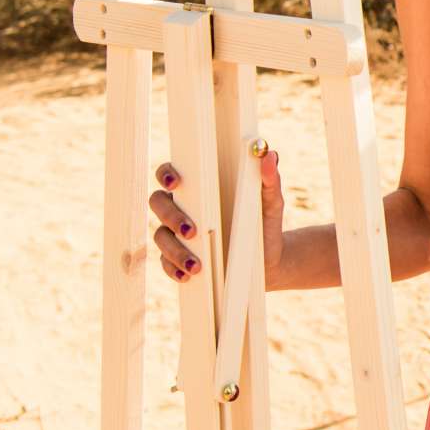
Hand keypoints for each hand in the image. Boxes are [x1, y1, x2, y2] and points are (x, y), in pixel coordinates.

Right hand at [150, 146, 286, 284]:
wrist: (268, 260)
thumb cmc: (264, 223)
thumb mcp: (270, 203)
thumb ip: (269, 180)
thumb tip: (270, 154)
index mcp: (198, 188)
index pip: (171, 174)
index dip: (166, 174)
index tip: (176, 182)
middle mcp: (181, 208)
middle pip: (159, 203)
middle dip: (171, 216)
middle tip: (192, 231)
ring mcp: (176, 234)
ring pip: (161, 236)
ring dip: (175, 250)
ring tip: (197, 264)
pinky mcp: (177, 259)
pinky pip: (165, 263)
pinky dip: (174, 269)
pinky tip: (187, 275)